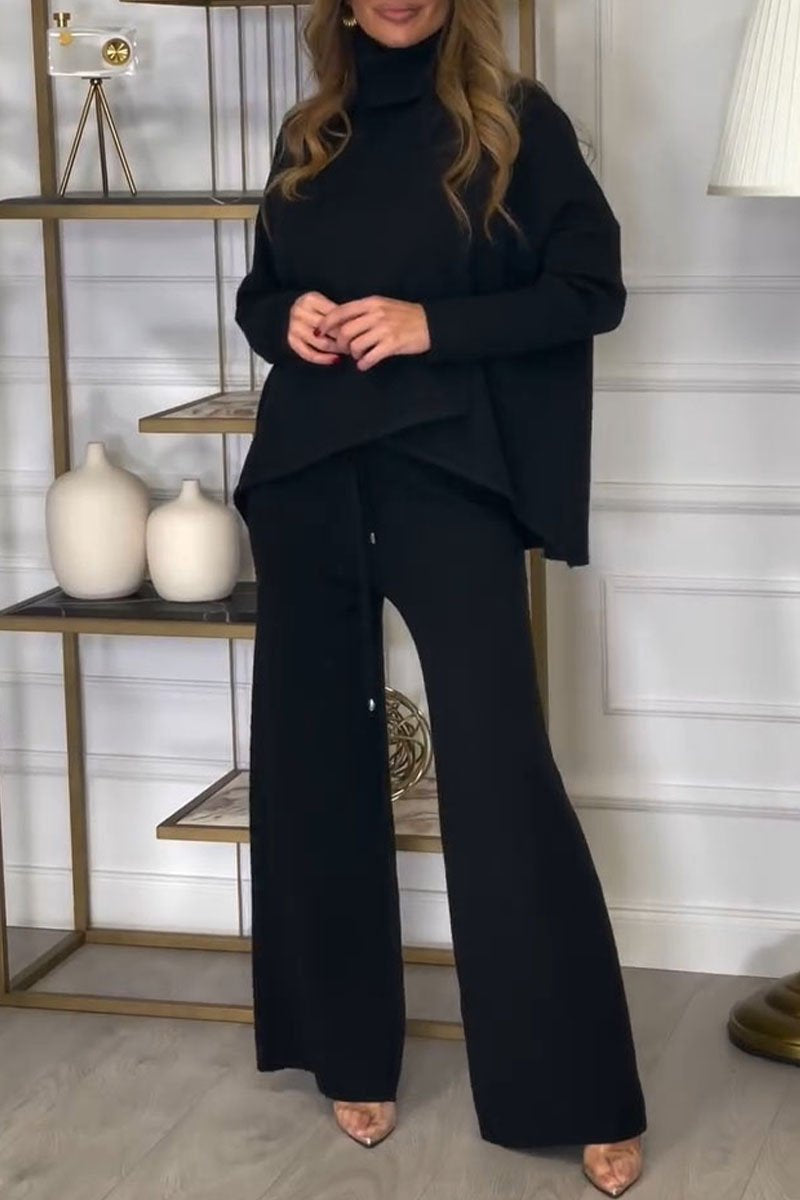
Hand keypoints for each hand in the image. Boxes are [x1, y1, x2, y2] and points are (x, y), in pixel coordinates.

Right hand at [287, 291, 348, 363]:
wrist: (296, 312)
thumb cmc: (318, 309)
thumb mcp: (327, 304)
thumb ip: (338, 314)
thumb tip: (355, 328)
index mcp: (309, 300)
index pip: (333, 316)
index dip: (348, 325)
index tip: (357, 331)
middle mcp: (299, 312)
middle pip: (328, 330)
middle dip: (343, 339)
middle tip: (355, 343)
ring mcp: (294, 327)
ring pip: (321, 343)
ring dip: (336, 349)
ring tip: (347, 350)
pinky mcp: (292, 341)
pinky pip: (310, 354)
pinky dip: (324, 359)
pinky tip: (336, 360)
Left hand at [316, 296, 430, 369]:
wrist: (431, 324)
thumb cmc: (404, 316)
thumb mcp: (383, 306)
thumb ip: (363, 312)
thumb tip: (340, 323)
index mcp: (371, 303)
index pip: (341, 311)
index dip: (326, 323)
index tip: (319, 332)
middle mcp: (376, 314)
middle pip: (345, 332)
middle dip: (341, 344)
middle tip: (345, 349)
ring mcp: (385, 329)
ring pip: (356, 345)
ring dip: (354, 354)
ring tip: (359, 356)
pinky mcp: (393, 344)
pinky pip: (370, 357)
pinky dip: (364, 363)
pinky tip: (365, 364)